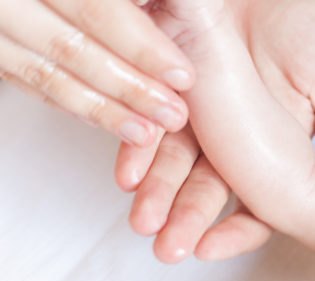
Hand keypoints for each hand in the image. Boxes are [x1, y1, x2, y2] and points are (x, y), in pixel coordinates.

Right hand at [0, 0, 194, 145]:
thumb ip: (120, 4)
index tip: (181, 73)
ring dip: (103, 108)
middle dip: (130, 86)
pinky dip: (70, 103)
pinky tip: (106, 118)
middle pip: (73, 47)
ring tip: (146, 129)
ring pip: (48, 72)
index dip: (141, 46)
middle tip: (172, 110)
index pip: (96, 9)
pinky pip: (27, 80)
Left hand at [114, 0, 314, 262]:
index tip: (216, 245)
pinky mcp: (164, 84)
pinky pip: (147, 119)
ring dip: (157, 192)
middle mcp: (233, 134)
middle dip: (188, 218)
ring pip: (173, 161)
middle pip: (208, 185)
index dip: (239, 226)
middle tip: (172, 245)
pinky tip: (130, 171)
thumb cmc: (303, 20)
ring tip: (146, 218)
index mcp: (275, 142)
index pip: (257, 197)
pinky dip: (138, 145)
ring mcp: (198, 111)